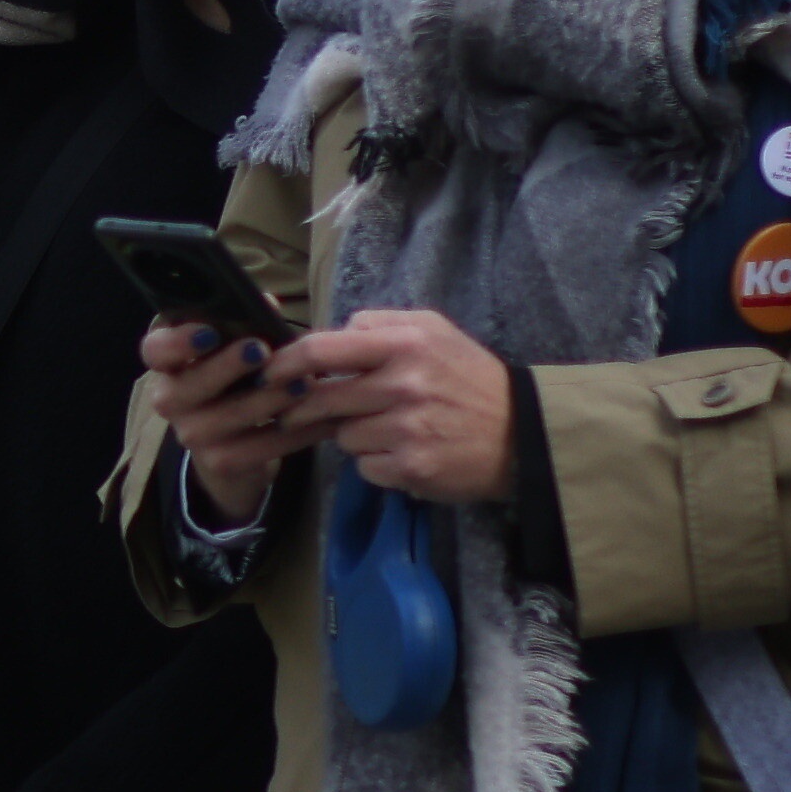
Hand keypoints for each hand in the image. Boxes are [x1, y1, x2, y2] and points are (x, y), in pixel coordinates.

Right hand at [153, 323, 302, 521]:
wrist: (237, 440)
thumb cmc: (240, 375)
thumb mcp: (237, 346)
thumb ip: (247, 324)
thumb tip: (266, 304)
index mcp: (169, 361)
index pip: (155, 350)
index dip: (177, 342)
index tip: (209, 332)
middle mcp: (169, 399)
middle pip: (187, 387)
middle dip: (225, 367)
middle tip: (260, 351)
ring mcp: (191, 434)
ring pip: (226, 418)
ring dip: (267, 400)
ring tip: (304, 384)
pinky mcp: (219, 462)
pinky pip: (258, 448)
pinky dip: (294, 433)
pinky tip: (322, 418)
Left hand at [274, 307, 521, 507]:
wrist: (522, 433)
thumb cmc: (470, 378)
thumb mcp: (434, 331)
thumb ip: (379, 324)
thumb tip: (333, 331)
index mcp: (405, 344)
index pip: (322, 350)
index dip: (285, 364)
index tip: (268, 374)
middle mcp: (403, 385)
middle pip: (322, 399)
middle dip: (307, 409)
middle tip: (307, 413)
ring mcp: (406, 429)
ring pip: (342, 436)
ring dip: (352, 435)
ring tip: (388, 429)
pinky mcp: (411, 467)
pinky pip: (364, 466)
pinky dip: (375, 463)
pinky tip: (403, 453)